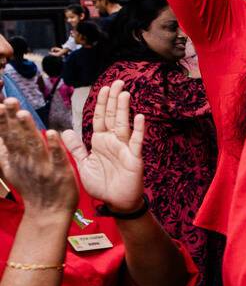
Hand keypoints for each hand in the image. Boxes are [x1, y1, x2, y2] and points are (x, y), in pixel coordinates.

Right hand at [0, 99, 76, 216]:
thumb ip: (4, 152)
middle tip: (9, 101)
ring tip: (24, 113)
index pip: (6, 135)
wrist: (47, 213)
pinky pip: (57, 157)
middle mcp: (25, 161)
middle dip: (12, 119)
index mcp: (15, 158)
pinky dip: (54, 146)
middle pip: (17, 137)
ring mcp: (42, 166)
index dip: (2, 120)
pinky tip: (52, 133)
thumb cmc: (32, 188)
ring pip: (34, 144)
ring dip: (28, 129)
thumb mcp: (11, 170)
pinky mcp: (59, 173)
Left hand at [59, 82, 145, 212]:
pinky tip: (140, 118)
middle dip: (114, 99)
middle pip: (113, 116)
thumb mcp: (83, 164)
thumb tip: (65, 131)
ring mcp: (125, 148)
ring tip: (125, 93)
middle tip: (117, 82)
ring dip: (124, 109)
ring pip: (124, 124)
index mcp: (100, 141)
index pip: (100, 118)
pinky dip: (138, 130)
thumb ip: (76, 148)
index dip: (101, 103)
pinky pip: (136, 142)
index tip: (104, 88)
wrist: (115, 202)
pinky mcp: (134, 158)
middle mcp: (113, 141)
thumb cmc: (101, 184)